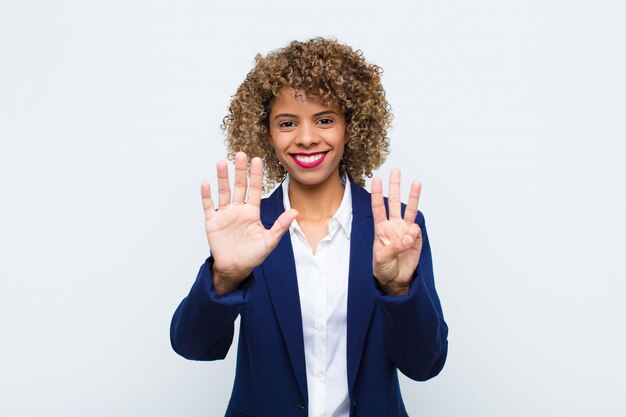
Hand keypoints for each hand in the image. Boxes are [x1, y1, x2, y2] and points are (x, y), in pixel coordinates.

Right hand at [201, 152, 297, 293]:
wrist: (235, 269)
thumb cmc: (252, 256)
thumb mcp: (269, 241)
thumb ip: (280, 226)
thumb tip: (296, 212)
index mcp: (252, 212)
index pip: (254, 189)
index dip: (256, 175)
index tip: (257, 160)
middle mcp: (238, 210)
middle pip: (239, 186)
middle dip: (240, 171)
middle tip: (240, 154)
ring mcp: (225, 215)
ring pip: (223, 192)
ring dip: (222, 178)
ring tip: (222, 163)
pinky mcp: (213, 222)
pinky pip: (208, 206)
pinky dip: (206, 195)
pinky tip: (206, 183)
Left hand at [371, 169, 422, 295]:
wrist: (395, 280)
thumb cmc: (383, 268)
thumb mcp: (382, 258)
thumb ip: (394, 246)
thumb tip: (409, 235)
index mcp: (380, 229)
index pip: (378, 207)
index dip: (377, 194)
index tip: (377, 180)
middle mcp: (393, 226)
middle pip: (393, 202)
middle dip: (394, 187)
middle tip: (396, 171)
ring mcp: (405, 231)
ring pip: (409, 209)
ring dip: (412, 196)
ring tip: (416, 182)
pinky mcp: (416, 238)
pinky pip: (416, 230)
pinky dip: (414, 232)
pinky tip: (410, 239)